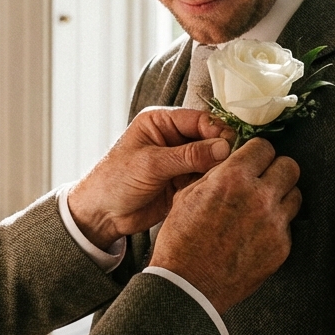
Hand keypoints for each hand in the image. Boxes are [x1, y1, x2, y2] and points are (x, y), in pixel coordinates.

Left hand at [67, 107, 233, 249]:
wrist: (101, 214)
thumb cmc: (114, 181)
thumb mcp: (151, 164)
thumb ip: (188, 155)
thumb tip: (224, 147)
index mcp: (160, 122)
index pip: (199, 119)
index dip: (217, 131)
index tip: (230, 146)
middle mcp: (173, 138)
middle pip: (210, 138)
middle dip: (222, 151)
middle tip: (232, 165)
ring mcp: (180, 161)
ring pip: (212, 160)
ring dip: (220, 169)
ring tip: (228, 179)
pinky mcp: (184, 182)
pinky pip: (207, 179)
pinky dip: (214, 183)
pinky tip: (218, 190)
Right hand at [149, 138, 300, 313]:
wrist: (188, 285)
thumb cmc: (181, 241)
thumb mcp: (188, 195)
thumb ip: (217, 175)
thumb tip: (233, 163)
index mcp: (233, 178)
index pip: (265, 147)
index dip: (258, 153)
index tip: (255, 160)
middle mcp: (259, 197)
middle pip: (289, 166)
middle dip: (276, 170)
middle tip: (264, 179)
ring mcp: (274, 223)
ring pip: (295, 195)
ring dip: (281, 197)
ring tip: (263, 206)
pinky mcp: (281, 247)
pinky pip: (288, 225)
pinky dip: (276, 225)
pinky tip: (257, 233)